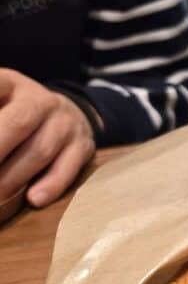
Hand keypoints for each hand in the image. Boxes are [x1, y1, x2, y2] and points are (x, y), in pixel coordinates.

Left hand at [0, 69, 95, 207]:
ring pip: (39, 151)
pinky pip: (67, 168)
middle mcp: (40, 100)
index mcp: (9, 83)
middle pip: (18, 123)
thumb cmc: (14, 112)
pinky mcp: (82, 147)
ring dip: (11, 179)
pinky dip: (51, 185)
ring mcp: (64, 124)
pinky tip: (33, 199)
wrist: (68, 114)